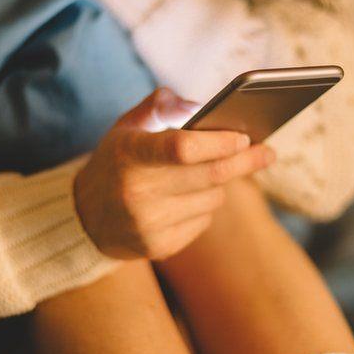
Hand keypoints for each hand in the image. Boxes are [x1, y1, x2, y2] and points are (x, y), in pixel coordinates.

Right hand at [73, 87, 276, 260]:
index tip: (244, 137)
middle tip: (267, 152)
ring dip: (219, 184)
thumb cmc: (117, 162)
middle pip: (210, 176)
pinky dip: (204, 206)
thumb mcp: (127, 126)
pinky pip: (203, 221)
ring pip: (212, 199)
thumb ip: (161, 106)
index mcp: (129, 154)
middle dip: (244, 161)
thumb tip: (200, 106)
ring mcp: (147, 224)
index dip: (219, 142)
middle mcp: (136, 192)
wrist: (85, 217)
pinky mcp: (158, 247)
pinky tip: (188, 199)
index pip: (182, 148)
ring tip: (207, 174)